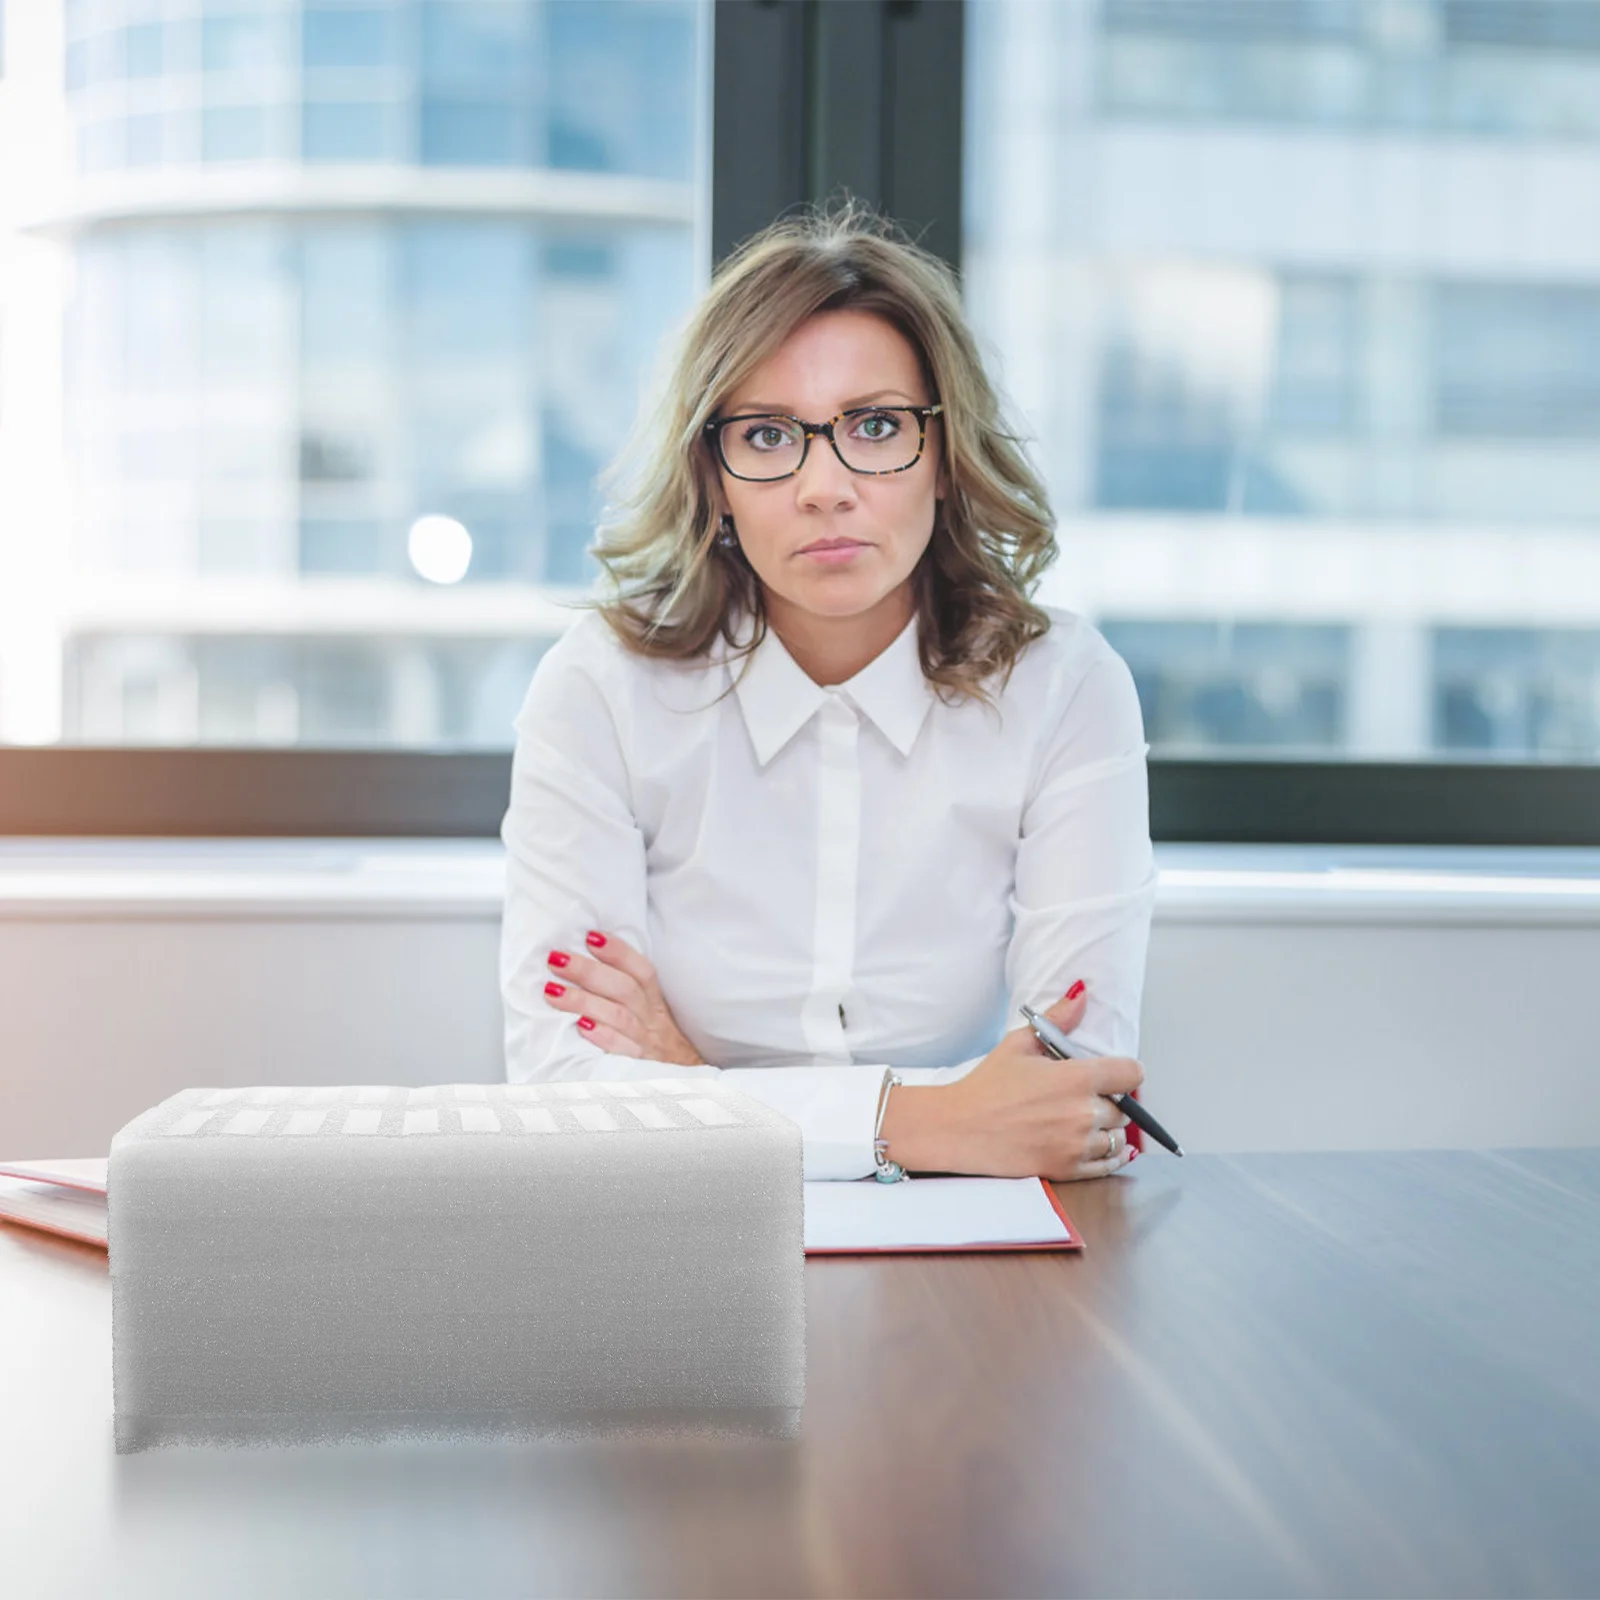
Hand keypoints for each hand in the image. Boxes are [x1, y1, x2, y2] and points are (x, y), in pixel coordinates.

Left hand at [543, 930, 705, 1065]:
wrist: (682, 1078)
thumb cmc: (651, 1035)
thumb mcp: (646, 1009)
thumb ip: (621, 987)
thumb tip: (579, 960)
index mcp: (653, 999)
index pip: (641, 970)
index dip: (618, 951)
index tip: (590, 936)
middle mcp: (651, 1017)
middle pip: (623, 989)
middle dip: (588, 971)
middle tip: (556, 959)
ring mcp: (645, 1041)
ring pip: (618, 1016)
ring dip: (584, 1001)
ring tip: (552, 991)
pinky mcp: (638, 1066)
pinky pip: (622, 1050)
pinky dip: (603, 1037)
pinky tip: (580, 1027)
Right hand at [879, 982, 1142, 1181]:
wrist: (959, 1128)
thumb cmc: (986, 1085)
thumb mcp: (1019, 1043)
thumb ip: (1058, 1018)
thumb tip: (1082, 993)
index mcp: (1076, 1078)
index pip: (1133, 1073)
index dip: (1126, 1071)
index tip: (1115, 1074)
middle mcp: (1083, 1113)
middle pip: (1125, 1109)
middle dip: (1111, 1102)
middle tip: (1088, 1098)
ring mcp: (1077, 1145)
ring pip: (1118, 1138)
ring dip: (1107, 1130)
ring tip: (1084, 1121)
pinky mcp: (1068, 1169)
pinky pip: (1108, 1165)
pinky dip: (1109, 1156)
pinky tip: (1097, 1145)